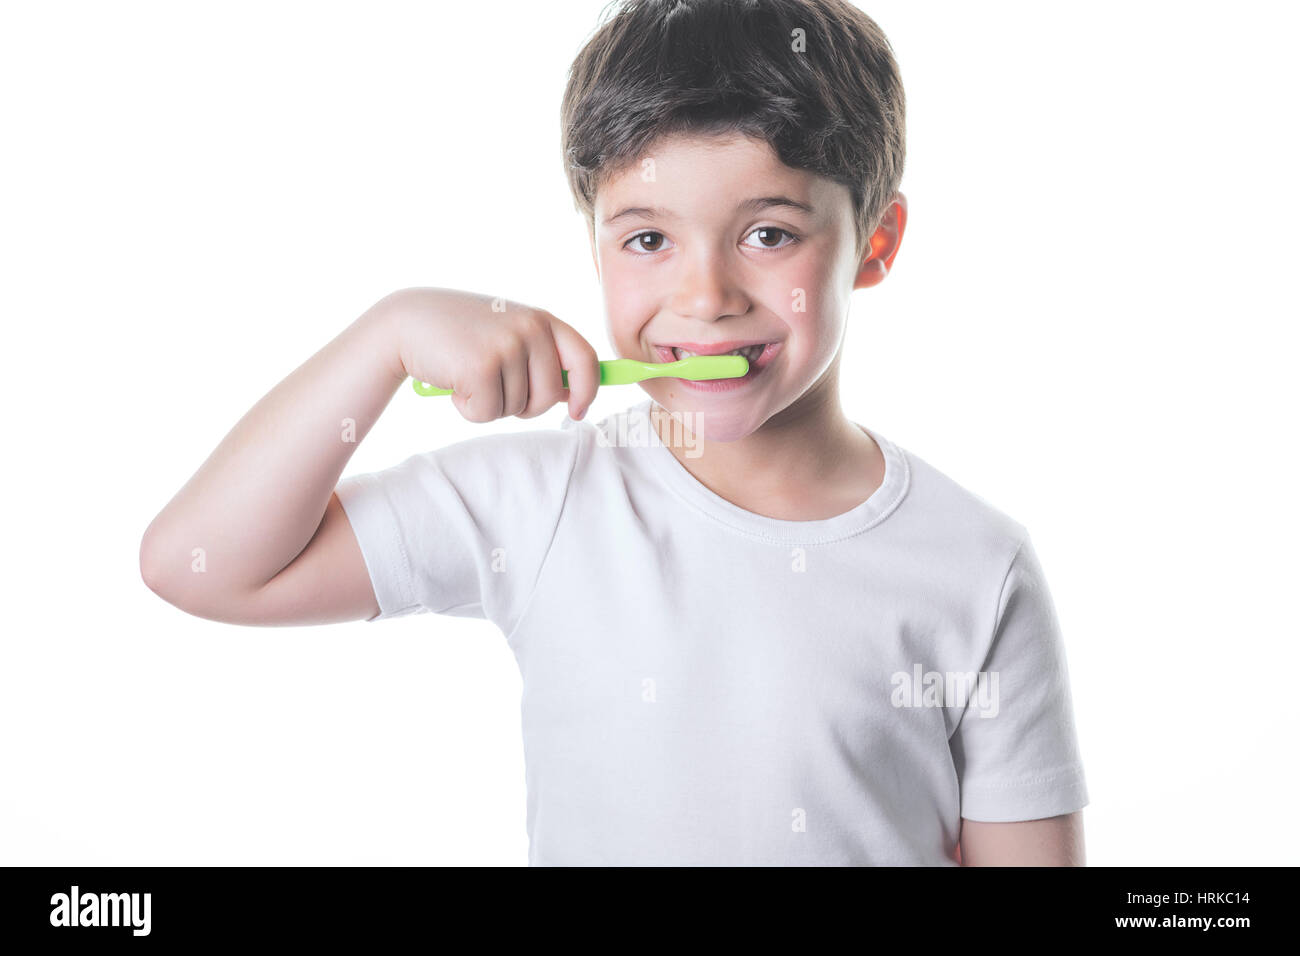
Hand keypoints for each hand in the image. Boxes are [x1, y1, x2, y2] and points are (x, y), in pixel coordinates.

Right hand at [388, 287, 599, 422]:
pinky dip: (469, 409)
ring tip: (467, 375)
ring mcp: (507, 346)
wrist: (407, 323)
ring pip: (516, 408)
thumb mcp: (507, 335)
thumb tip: (570, 395)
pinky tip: (454, 382)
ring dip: (489, 404)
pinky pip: (488, 413)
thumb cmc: (460, 335)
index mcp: (542, 319)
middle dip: (523, 406)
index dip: (587, 390)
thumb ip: (540, 357)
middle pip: (548, 397)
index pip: (584, 358)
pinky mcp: (482, 367)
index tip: (577, 411)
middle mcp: (530, 328)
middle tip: (493, 386)